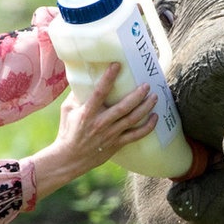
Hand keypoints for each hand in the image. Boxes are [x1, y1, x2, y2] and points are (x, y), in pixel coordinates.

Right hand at [31, 62, 157, 201]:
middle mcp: (100, 123)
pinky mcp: (116, 144)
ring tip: (155, 97)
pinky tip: (155, 118)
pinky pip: (136, 136)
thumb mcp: (67, 110)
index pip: (99, 93)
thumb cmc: (68, 131)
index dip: (108, 78)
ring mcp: (110, 135)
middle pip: (123, 107)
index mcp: (87, 113)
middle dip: (137, 95)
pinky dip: (148, 127)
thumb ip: (77, 94)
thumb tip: (85, 76)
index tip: (117, 65)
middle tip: (147, 85)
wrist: (69, 158)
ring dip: (145, 107)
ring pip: (132, 119)